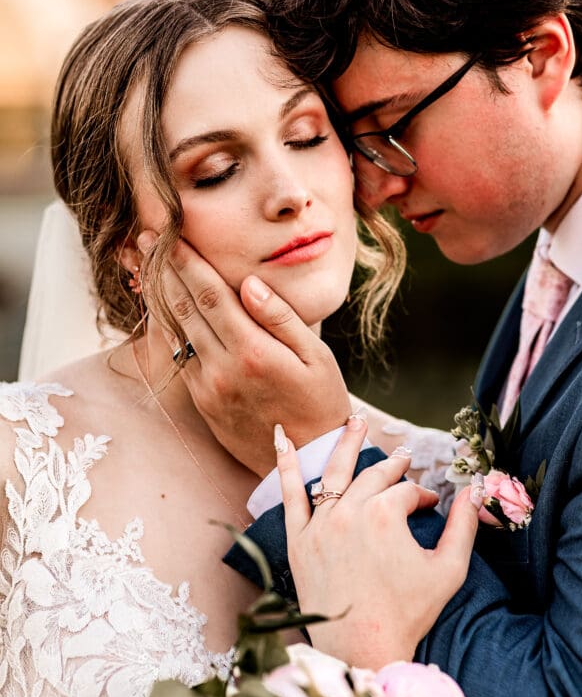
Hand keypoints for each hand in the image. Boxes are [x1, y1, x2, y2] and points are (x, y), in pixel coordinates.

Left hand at [141, 234, 350, 475]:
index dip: (187, 261)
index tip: (169, 234)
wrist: (308, 461)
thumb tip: (248, 282)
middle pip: (184, 307)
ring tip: (146, 264)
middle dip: (164, 269)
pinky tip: (163, 307)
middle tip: (145, 237)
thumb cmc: (321, 402)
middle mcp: (223, 369)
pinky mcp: (202, 403)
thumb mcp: (316, 356)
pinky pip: (179, 357)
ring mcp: (208, 388)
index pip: (210, 294)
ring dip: (159, 295)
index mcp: (253, 351)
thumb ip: (280, 317)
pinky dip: (168, 328)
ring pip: (175, 331)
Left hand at [275, 415, 481, 668]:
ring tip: (356, 421)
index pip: (409, 491)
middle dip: (393, 467)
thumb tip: (476, 491)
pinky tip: (282, 436)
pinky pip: (289, 494)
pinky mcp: (298, 541)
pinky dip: (285, 463)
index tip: (433, 508)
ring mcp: (320, 525)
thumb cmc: (409, 613)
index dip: (425, 497)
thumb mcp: (448, 569)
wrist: (362, 649)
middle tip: (403, 459)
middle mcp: (350, 512)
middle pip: (374, 477)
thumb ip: (465, 526)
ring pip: (335, 473)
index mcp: (386, 515)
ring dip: (346, 443)